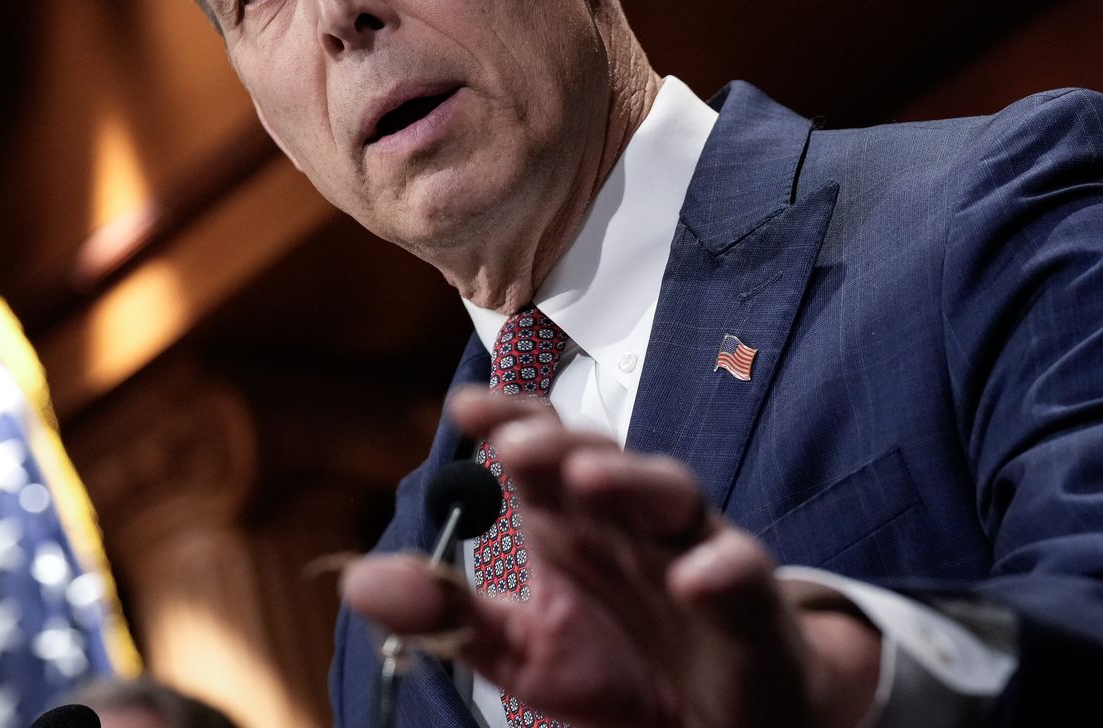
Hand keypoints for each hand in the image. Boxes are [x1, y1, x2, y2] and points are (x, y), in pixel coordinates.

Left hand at [341, 387, 880, 727]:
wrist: (721, 724)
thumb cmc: (622, 668)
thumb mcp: (520, 652)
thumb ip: (446, 616)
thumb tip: (354, 579)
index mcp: (575, 523)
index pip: (540, 453)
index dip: (509, 422)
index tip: (465, 406)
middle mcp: (633, 523)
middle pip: (602, 460)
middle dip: (560, 445)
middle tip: (514, 446)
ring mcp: (693, 554)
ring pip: (672, 495)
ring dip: (631, 481)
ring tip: (589, 480)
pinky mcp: (748, 604)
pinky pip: (741, 574)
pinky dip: (720, 569)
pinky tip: (692, 577)